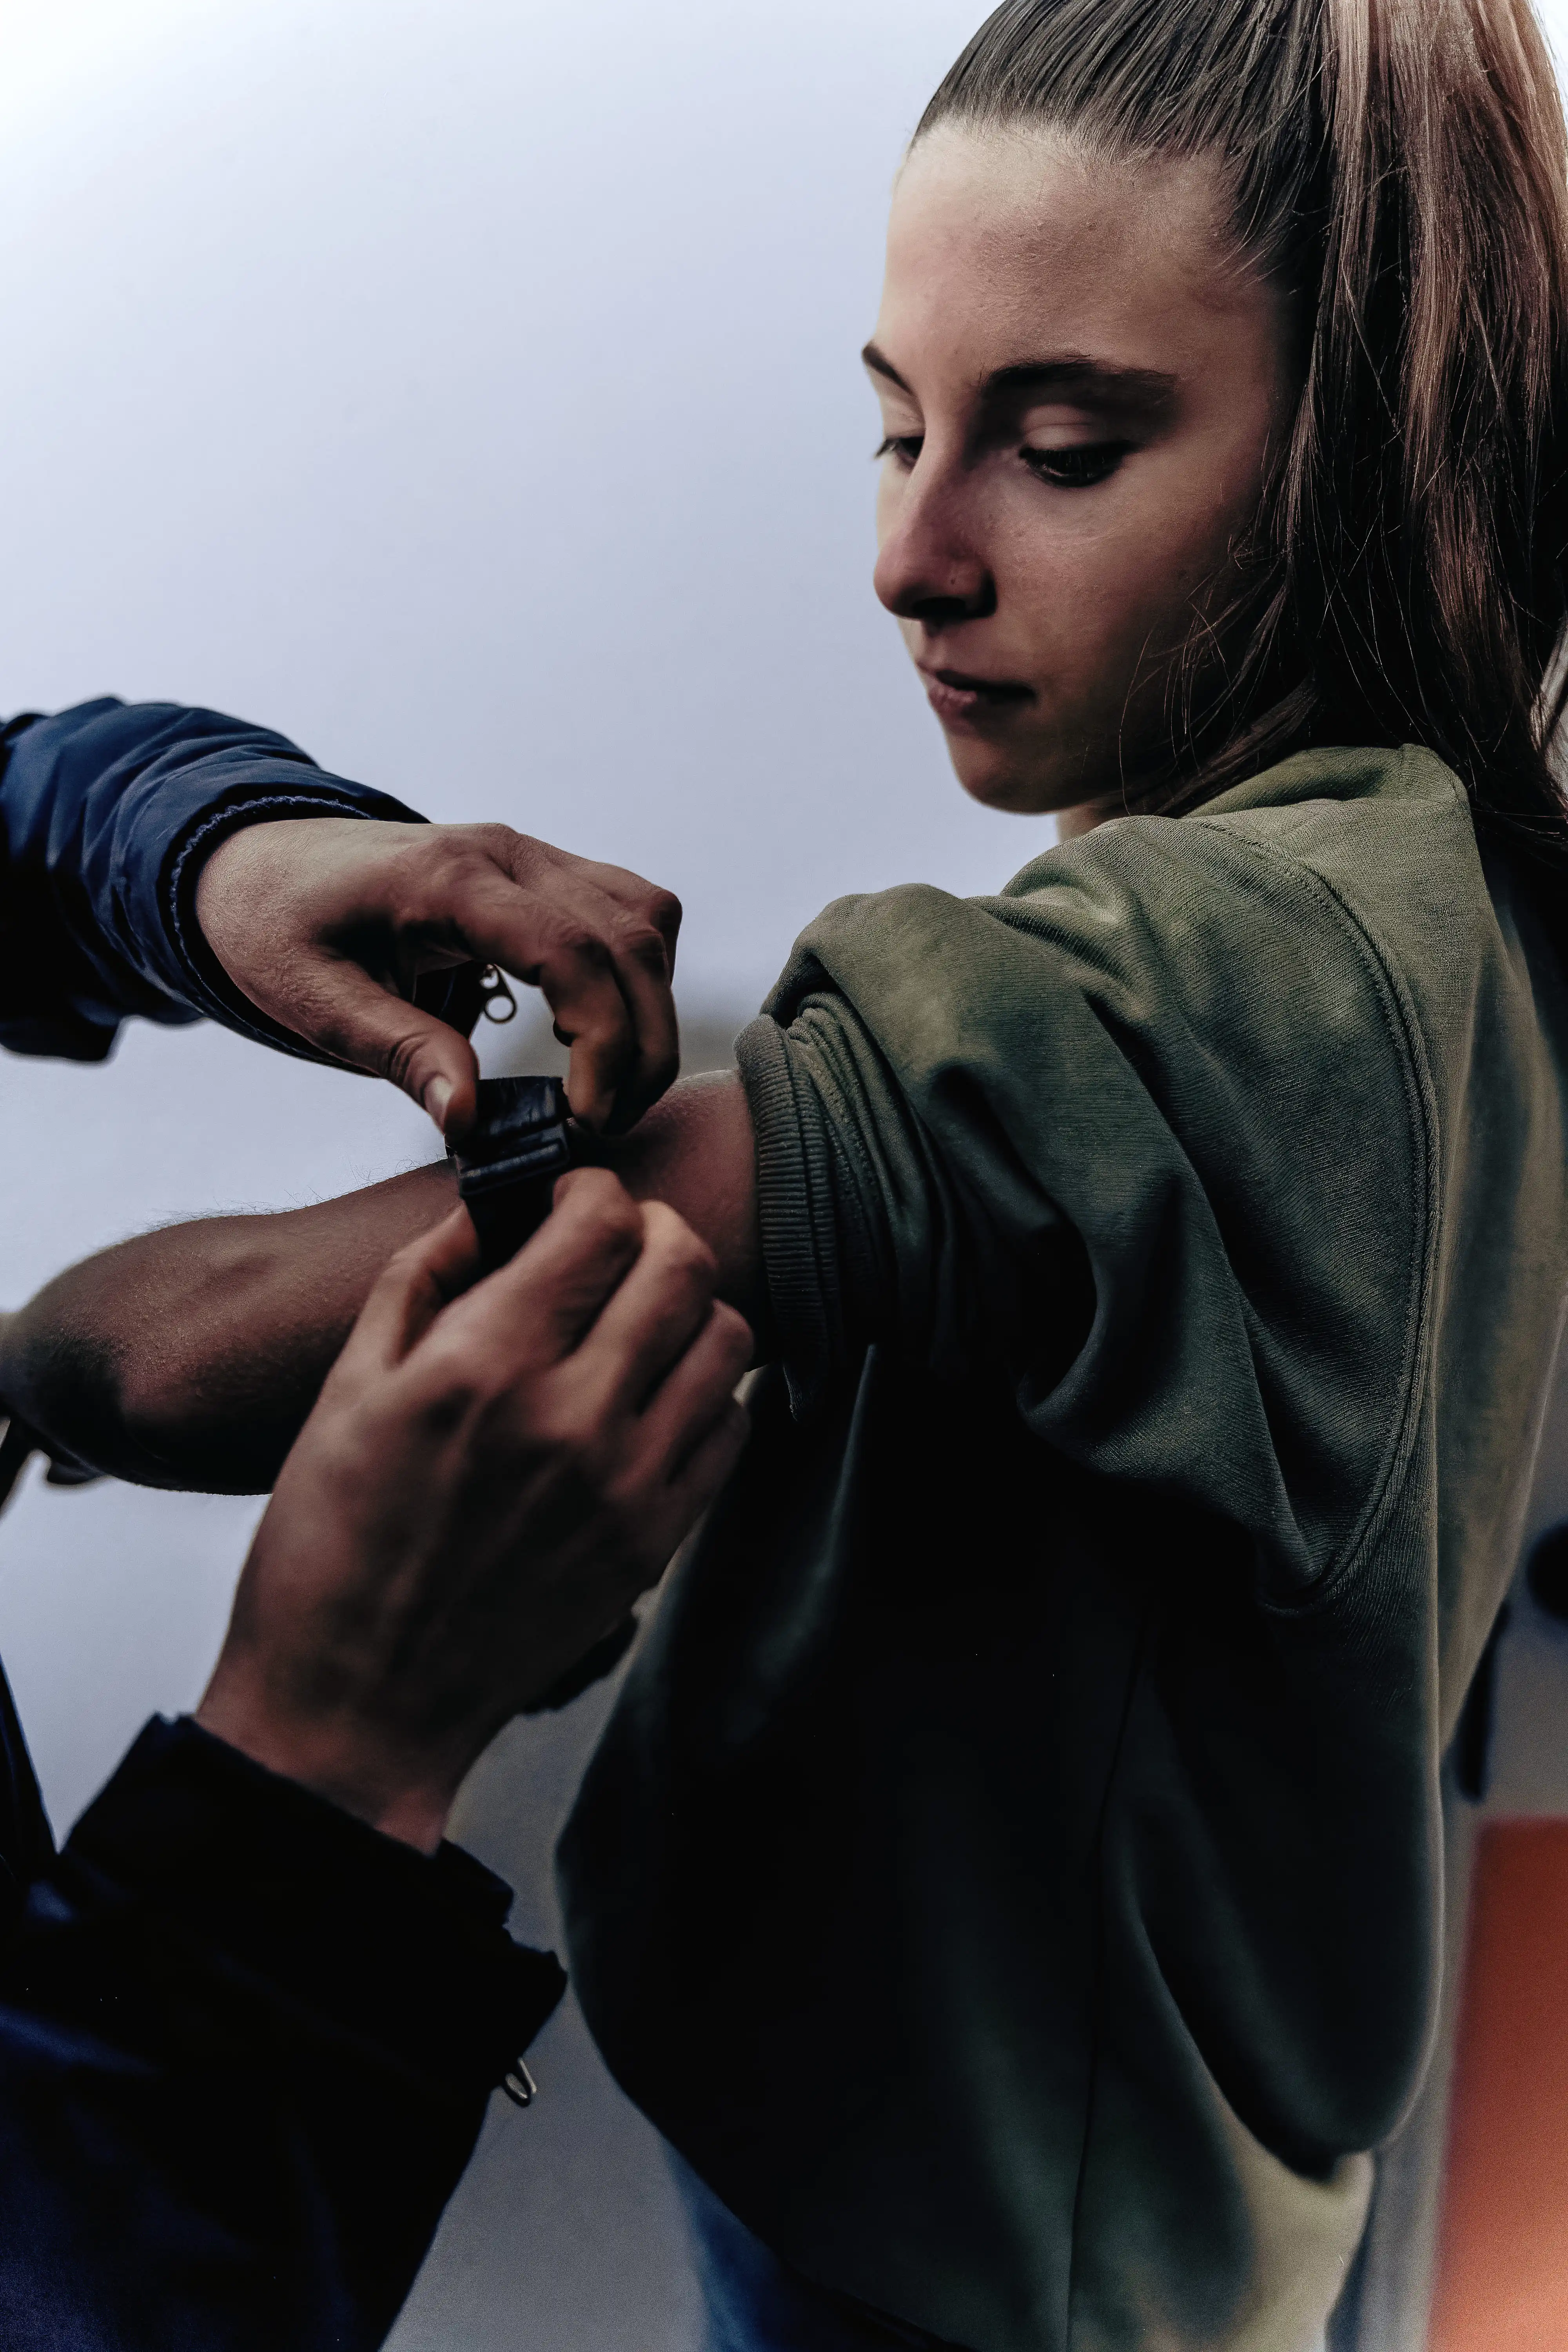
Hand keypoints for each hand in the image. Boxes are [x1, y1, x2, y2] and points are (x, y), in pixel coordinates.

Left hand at [193, 817, 682, 1136]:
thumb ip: (401, 1052)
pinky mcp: (544, 870)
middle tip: (606, 1125)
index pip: (571, 951)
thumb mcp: (314, 1000)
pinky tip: (604, 1032)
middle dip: (642, 1045)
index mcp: (449, 879)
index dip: (603, 1042)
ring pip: (648, 919)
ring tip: (612, 1090)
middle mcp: (508, 852)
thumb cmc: (279, 927)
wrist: (260, 862)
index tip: (584, 1117)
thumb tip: (471, 1120)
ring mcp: (532, 854)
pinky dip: (637, 977)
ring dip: (652, 1010)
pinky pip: (631, 911)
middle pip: (631, 938)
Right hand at [194, 1170, 750, 1850]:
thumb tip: (490, 1209)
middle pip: (684, 1263)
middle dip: (653, 1229)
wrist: (357, 1703)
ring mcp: (626, 1483)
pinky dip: (707, 1393)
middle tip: (615, 1247)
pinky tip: (652, 1398)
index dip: (592, 1188)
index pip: (601, 1222)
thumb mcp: (346, 1390)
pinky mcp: (656, 1541)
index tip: (570, 1200)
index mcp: (483, 1365)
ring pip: (728, 1339)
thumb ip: (422, 1279)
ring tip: (639, 1322)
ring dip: (690, 1309)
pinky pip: (732, 1428)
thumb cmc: (332, 1545)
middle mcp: (571, 1416)